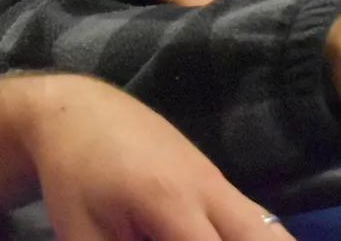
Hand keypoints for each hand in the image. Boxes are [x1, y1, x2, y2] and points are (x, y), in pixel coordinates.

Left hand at [22, 75, 292, 240]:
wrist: (80, 112)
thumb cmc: (74, 175)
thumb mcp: (81, 232)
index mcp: (171, 201)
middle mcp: (208, 188)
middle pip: (263, 234)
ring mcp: (216, 180)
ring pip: (266, 223)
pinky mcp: (215, 179)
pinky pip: (251, 216)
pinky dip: (260, 238)